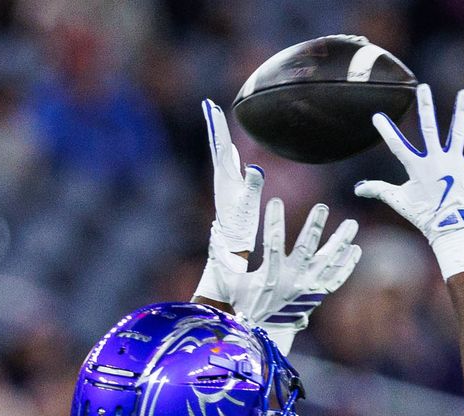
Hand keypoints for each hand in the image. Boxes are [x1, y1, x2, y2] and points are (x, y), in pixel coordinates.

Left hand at [194, 99, 264, 302]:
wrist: (226, 260)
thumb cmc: (236, 240)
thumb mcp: (247, 212)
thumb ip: (251, 189)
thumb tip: (255, 168)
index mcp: (225, 185)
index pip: (221, 151)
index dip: (217, 129)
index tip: (211, 108)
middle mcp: (223, 186)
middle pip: (219, 150)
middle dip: (215, 128)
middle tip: (209, 106)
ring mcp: (226, 192)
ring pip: (223, 160)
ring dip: (221, 140)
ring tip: (217, 121)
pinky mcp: (232, 199)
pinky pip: (231, 171)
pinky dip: (232, 158)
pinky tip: (234, 155)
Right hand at [232, 198, 360, 354]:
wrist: (264, 332)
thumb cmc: (245, 304)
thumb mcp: (230, 284)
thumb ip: (223, 259)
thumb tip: (213, 233)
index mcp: (271, 275)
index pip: (273, 243)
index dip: (274, 221)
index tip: (275, 201)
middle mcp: (293, 281)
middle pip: (307, 250)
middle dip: (314, 227)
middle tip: (322, 207)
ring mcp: (308, 288)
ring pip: (328, 262)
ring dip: (340, 242)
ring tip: (351, 224)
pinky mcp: (317, 295)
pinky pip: (336, 279)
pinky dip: (347, 265)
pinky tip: (355, 249)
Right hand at [354, 84, 463, 278]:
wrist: (450, 227)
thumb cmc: (423, 215)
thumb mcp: (398, 200)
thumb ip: (378, 190)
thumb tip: (358, 188)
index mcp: (417, 167)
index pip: (397, 145)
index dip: (386, 131)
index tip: (377, 116)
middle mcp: (436, 159)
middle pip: (429, 128)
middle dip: (425, 107)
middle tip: (423, 88)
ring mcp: (455, 162)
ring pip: (458, 132)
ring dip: (460, 111)